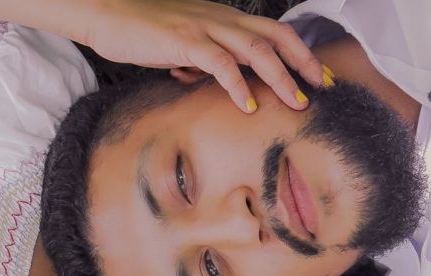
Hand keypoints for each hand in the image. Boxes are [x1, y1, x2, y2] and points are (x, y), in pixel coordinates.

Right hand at [77, 0, 328, 112]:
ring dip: (281, 78)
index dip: (301, 53)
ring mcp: (204, 27)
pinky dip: (238, 86)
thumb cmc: (141, 30)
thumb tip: (213, 79)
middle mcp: (220, 18)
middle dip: (304, 62)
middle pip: (276, 36)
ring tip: (297, 103)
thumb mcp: (182, 43)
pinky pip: (220, 63)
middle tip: (324, 88)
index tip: (320, 77)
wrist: (106, 13)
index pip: (273, 32)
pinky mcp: (185, 40)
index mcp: (223, 18)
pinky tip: (248, 106)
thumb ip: (203, 58)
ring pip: (255, 49)